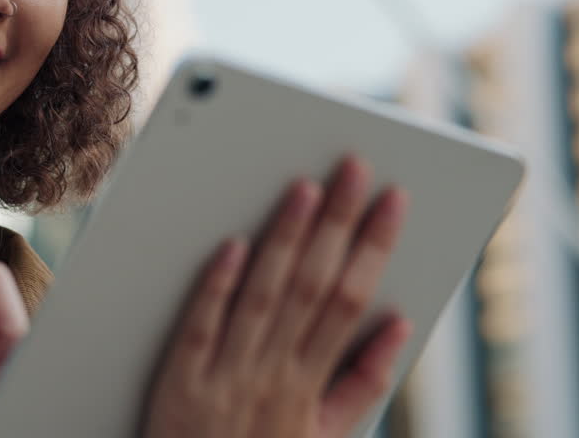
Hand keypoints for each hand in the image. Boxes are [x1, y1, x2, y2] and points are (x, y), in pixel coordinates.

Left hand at [144, 157, 411, 437]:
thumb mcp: (325, 437)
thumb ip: (362, 384)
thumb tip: (398, 324)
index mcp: (310, 384)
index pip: (352, 299)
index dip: (375, 245)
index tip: (393, 198)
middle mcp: (273, 375)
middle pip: (312, 285)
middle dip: (339, 222)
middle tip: (355, 166)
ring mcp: (226, 376)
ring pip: (262, 296)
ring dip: (284, 238)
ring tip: (303, 186)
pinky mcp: (180, 382)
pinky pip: (200, 327)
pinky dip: (218, 286)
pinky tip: (233, 244)